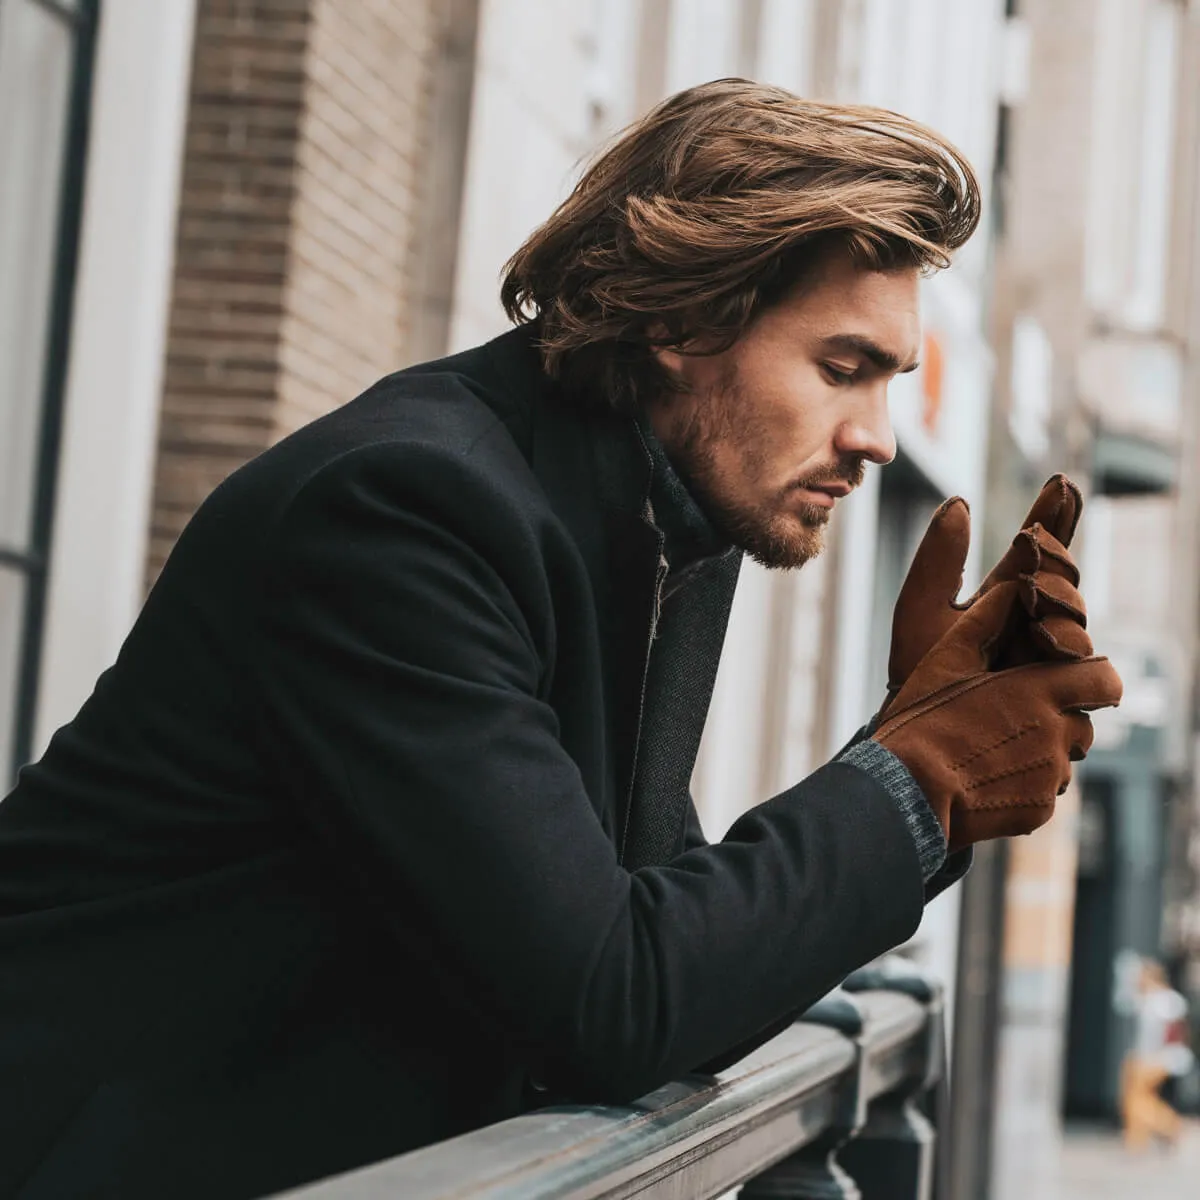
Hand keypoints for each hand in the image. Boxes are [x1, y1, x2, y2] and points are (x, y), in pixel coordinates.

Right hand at [873, 582, 1122, 851]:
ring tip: (988, 752)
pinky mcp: (1040, 810)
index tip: (1066, 682)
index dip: (1092, 680)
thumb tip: (1012, 589)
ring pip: (1061, 759)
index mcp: (1041, 690)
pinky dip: (1021, 786)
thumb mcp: (946, 660)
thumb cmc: (924, 720)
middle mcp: (1057, 733)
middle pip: (1082, 723)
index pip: (1105, 680)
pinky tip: (982, 780)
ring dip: (1038, 753)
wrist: (908, 790)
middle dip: (1057, 720)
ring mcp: (1051, 775)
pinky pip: (1043, 792)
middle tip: (1008, 721)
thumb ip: (986, 621)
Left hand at [883, 475, 1090, 715]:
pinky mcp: (1062, 700)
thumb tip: (959, 501)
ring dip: (1062, 605)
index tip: (1059, 482)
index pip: (1040, 551)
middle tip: (1035, 546)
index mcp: (1007, 599)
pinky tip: (1048, 640)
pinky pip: (1082, 676)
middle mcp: (1036, 627)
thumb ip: (938, 560)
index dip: (1053, 516)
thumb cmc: (916, 676)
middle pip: (1067, 585)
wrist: (917, 739)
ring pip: (1078, 628)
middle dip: (1056, 562)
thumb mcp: (918, 612)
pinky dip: (1067, 654)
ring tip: (1035, 593)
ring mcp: (1052, 664)